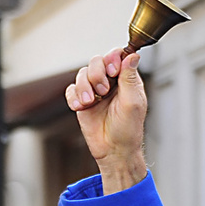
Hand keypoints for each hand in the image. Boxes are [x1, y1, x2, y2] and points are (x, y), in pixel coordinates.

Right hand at [65, 50, 147, 192]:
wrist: (113, 150)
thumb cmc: (128, 130)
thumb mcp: (133, 102)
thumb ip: (130, 78)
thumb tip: (133, 55)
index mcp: (126, 80)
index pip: (117, 56)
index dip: (112, 58)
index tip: (112, 71)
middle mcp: (110, 82)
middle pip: (96, 61)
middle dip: (97, 74)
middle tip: (103, 91)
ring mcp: (94, 91)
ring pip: (82, 74)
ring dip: (84, 87)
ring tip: (89, 103)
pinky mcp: (81, 101)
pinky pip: (71, 89)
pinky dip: (74, 97)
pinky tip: (80, 107)